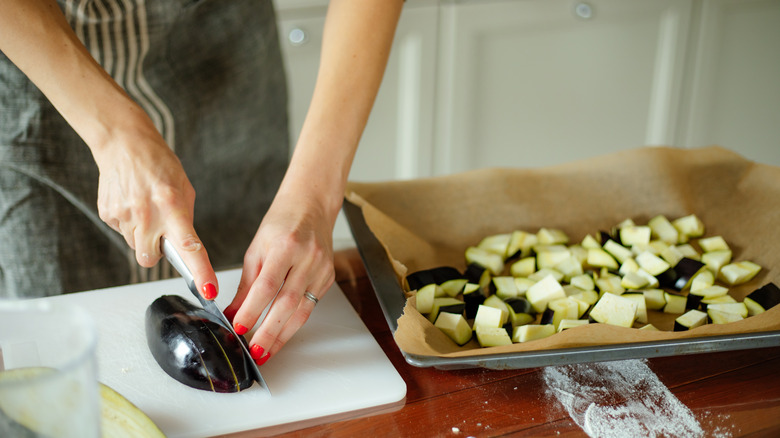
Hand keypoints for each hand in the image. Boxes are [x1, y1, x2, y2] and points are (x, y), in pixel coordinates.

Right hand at [94, 122, 218, 299]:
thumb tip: (185, 247)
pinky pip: (123, 233)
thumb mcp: (184, 188)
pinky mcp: (108, 215)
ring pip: (136, 247)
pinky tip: (132, 204)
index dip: (201, 272)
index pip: (190, 247)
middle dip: (157, 251)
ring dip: (144, 236)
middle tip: (160, 230)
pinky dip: (130, 224)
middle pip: (151, 258)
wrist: (123, 144)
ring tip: (146, 209)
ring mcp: (124, 216)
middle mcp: (147, 214)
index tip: (209, 289)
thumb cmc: (158, 164)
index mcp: (172, 206)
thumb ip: (185, 219)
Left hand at [224, 191, 335, 364]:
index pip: (267, 285)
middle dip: (269, 331)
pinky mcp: (328, 277)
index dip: (253, 309)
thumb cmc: (282, 222)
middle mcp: (307, 258)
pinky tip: (282, 333)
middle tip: (255, 351)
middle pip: (287, 303)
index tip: (239, 327)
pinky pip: (310, 305)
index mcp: (286, 246)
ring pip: (302, 310)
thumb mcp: (257, 248)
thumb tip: (233, 311)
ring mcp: (321, 269)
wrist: (312, 206)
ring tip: (267, 351)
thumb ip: (247, 282)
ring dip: (283, 334)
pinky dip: (294, 322)